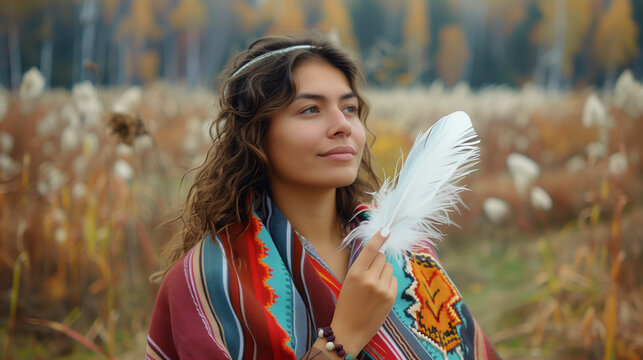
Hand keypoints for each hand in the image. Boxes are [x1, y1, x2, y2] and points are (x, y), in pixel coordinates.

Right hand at [328, 228, 396, 355]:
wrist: (348, 331)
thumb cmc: (346, 305)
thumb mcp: (348, 282)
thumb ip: (362, 267)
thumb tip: (378, 252)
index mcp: (354, 273)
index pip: (370, 249)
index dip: (379, 237)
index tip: (387, 229)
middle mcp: (369, 278)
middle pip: (381, 257)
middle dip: (378, 261)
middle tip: (370, 274)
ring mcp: (381, 288)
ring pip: (389, 267)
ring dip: (383, 272)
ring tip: (374, 286)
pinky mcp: (390, 297)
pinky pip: (394, 280)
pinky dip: (389, 283)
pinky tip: (380, 294)